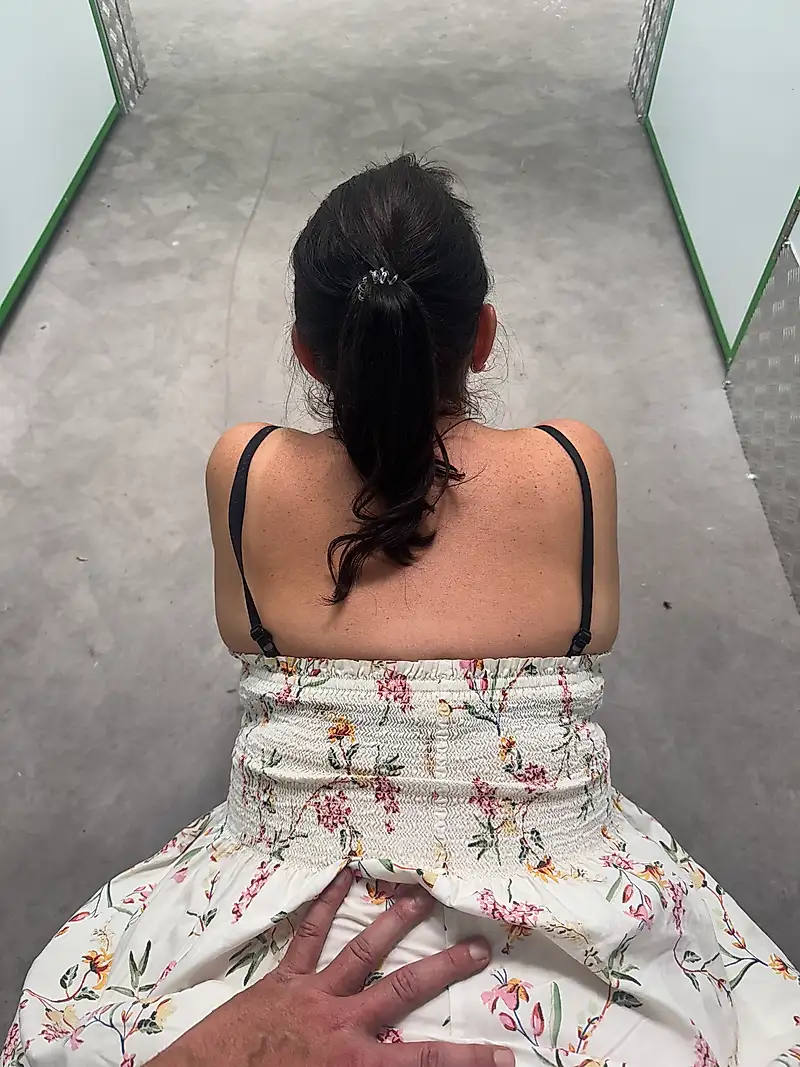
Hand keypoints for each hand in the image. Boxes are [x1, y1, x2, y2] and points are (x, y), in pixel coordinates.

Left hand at [150, 868, 513, 1066]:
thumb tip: (404, 1062)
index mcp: (355, 1062)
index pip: (423, 1062)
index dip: (468, 1060)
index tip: (507, 1054)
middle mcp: (343, 1022)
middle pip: (404, 991)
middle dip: (444, 969)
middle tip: (479, 945)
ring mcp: (313, 994)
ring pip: (362, 952)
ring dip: (393, 922)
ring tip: (421, 893)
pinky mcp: (284, 979)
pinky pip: (308, 937)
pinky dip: (327, 905)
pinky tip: (344, 875)